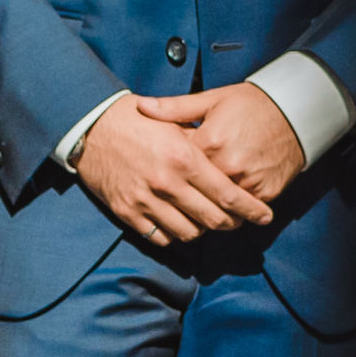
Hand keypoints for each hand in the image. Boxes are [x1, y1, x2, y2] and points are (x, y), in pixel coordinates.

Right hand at [73, 99, 276, 245]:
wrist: (91, 126)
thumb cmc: (136, 119)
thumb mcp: (173, 123)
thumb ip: (202, 145)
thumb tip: (232, 162)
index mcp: (184, 158)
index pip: (228, 194)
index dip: (251, 209)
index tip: (264, 216)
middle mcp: (167, 183)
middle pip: (213, 220)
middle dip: (232, 224)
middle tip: (238, 221)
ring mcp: (146, 201)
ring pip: (189, 234)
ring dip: (203, 231)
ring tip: (207, 220)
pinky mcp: (128, 212)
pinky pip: (161, 237)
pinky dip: (175, 235)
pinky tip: (180, 223)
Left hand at [129, 83, 307, 204]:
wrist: (295, 112)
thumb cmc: (250, 104)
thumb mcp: (212, 100)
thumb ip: (174, 108)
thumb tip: (140, 106)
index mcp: (210, 142)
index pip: (178, 166)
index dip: (168, 167)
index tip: (161, 167)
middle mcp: (228, 165)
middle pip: (195, 192)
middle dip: (184, 196)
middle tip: (173, 197)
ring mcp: (248, 182)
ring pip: (217, 208)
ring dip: (207, 210)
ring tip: (197, 207)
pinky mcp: (265, 193)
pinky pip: (241, 212)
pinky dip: (231, 213)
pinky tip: (221, 209)